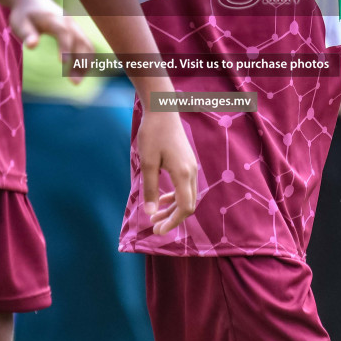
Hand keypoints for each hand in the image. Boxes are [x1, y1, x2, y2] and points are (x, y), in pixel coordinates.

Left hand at [7, 0, 92, 80]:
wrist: (32, 0)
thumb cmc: (24, 14)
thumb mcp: (19, 23)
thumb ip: (27, 34)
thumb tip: (31, 46)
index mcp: (54, 18)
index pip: (63, 32)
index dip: (65, 47)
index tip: (63, 63)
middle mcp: (68, 22)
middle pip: (80, 41)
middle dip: (79, 61)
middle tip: (74, 82)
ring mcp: (74, 26)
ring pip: (86, 44)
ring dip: (85, 62)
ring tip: (77, 81)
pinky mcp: (76, 31)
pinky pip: (86, 45)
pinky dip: (86, 59)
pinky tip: (80, 73)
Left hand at [135, 110, 197, 234]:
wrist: (162, 110)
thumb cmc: (153, 134)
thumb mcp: (148, 163)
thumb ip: (151, 189)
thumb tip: (151, 213)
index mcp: (183, 174)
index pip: (185, 208)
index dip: (173, 222)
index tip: (157, 230)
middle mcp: (192, 172)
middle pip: (188, 204)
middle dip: (172, 218)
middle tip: (154, 228)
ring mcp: (191, 167)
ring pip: (187, 196)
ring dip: (172, 208)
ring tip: (155, 216)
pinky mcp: (187, 162)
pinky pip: (185, 186)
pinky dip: (174, 196)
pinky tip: (161, 199)